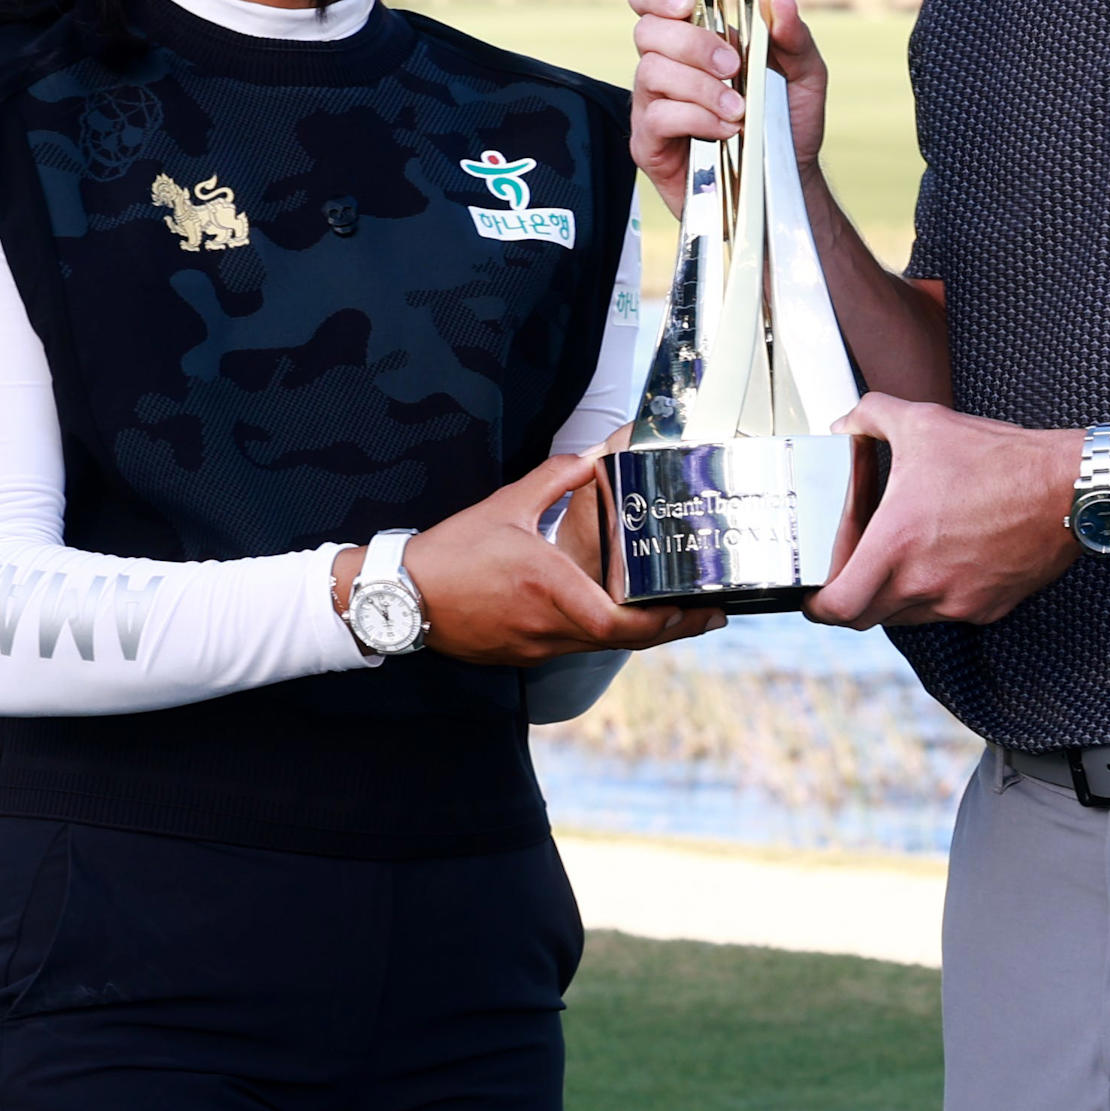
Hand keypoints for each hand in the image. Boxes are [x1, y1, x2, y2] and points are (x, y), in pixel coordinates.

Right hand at [392, 449, 726, 664]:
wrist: (400, 598)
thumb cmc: (450, 554)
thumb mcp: (505, 504)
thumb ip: (554, 479)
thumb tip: (592, 457)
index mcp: (547, 588)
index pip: (615, 624)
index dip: (660, 622)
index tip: (692, 608)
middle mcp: (547, 626)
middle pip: (624, 642)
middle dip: (671, 629)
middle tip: (709, 615)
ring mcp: (535, 646)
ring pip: (602, 647)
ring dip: (641, 633)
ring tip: (677, 613)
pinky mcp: (523, 653)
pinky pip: (575, 646)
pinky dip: (606, 634)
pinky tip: (620, 617)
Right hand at [626, 0, 828, 212]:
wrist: (784, 182)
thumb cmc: (786, 122)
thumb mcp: (804, 75)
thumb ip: (793, 36)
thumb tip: (780, 0)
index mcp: (695, 40)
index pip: (651, 2)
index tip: (686, 3)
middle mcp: (665, 67)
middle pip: (647, 31)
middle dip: (693, 44)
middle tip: (733, 67)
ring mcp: (652, 105)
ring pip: (651, 72)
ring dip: (701, 86)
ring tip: (739, 110)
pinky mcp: (649, 143)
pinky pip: (658, 117)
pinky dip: (696, 118)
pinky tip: (726, 130)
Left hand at [805, 395, 1083, 630]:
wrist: (1068, 488)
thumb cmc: (1000, 459)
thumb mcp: (924, 422)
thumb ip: (870, 417)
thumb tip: (845, 423)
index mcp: (898, 545)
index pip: (839, 607)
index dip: (817, 606)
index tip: (813, 594)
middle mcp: (924, 583)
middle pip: (865, 616)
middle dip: (851, 596)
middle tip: (851, 569)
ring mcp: (958, 601)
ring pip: (905, 616)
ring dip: (893, 594)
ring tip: (902, 554)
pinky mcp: (988, 607)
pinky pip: (947, 610)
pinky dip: (935, 592)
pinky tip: (946, 554)